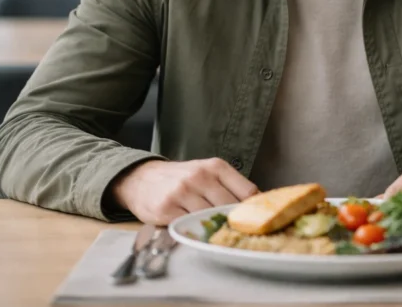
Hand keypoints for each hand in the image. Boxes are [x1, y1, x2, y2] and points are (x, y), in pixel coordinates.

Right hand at [108, 158, 259, 224]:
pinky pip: (189, 227)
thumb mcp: (207, 172)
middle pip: (230, 208)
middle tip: (238, 232)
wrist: (142, 178)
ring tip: (218, 234)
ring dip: (215, 229)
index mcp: (215, 166)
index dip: (254, 209)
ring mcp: (182, 192)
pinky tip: (197, 232)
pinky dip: (196, 232)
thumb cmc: (181, 178)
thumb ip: (230, 185)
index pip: (247, 192)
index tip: (257, 220)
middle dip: (235, 222)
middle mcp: (199, 176)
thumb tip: (259, 204)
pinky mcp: (167, 209)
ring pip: (210, 218)